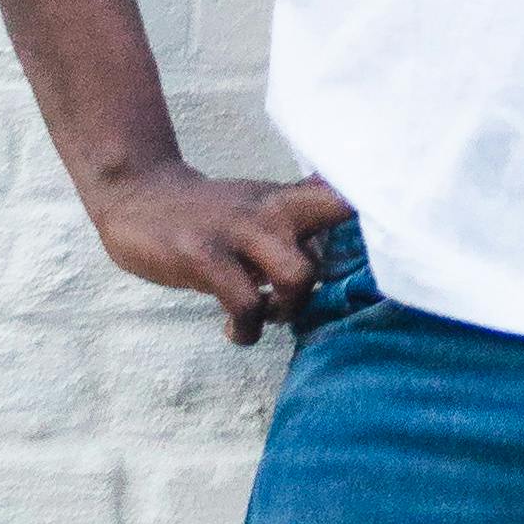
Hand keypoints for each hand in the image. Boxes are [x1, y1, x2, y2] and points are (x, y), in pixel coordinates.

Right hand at [89, 157, 352, 343]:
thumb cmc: (209, 215)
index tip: (386, 238)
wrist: (137, 195)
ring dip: (291, 307)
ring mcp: (238, 231)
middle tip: (305, 292)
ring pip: (300, 273)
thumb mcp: (257, 206)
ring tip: (267, 315)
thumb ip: (297, 223)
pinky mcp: (205, 257)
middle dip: (345, 259)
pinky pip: (246, 305)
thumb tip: (346, 248)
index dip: (374, 208)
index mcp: (285, 198)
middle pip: (336, 212)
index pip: (343, 192)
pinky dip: (247, 330)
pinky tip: (236, 331)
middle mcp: (270, 208)